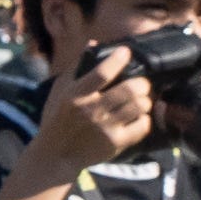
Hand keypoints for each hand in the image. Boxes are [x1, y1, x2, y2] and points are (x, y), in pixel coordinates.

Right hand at [34, 43, 154, 178]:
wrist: (56, 155)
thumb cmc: (57, 118)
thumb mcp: (59, 90)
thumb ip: (76, 67)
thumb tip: (94, 43)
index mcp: (76, 95)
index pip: (102, 73)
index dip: (117, 60)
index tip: (126, 52)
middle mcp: (92, 111)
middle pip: (128, 90)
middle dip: (141, 83)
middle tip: (141, 83)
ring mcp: (105, 128)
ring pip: (139, 107)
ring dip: (144, 100)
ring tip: (141, 99)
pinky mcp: (115, 143)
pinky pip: (141, 126)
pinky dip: (144, 119)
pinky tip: (138, 117)